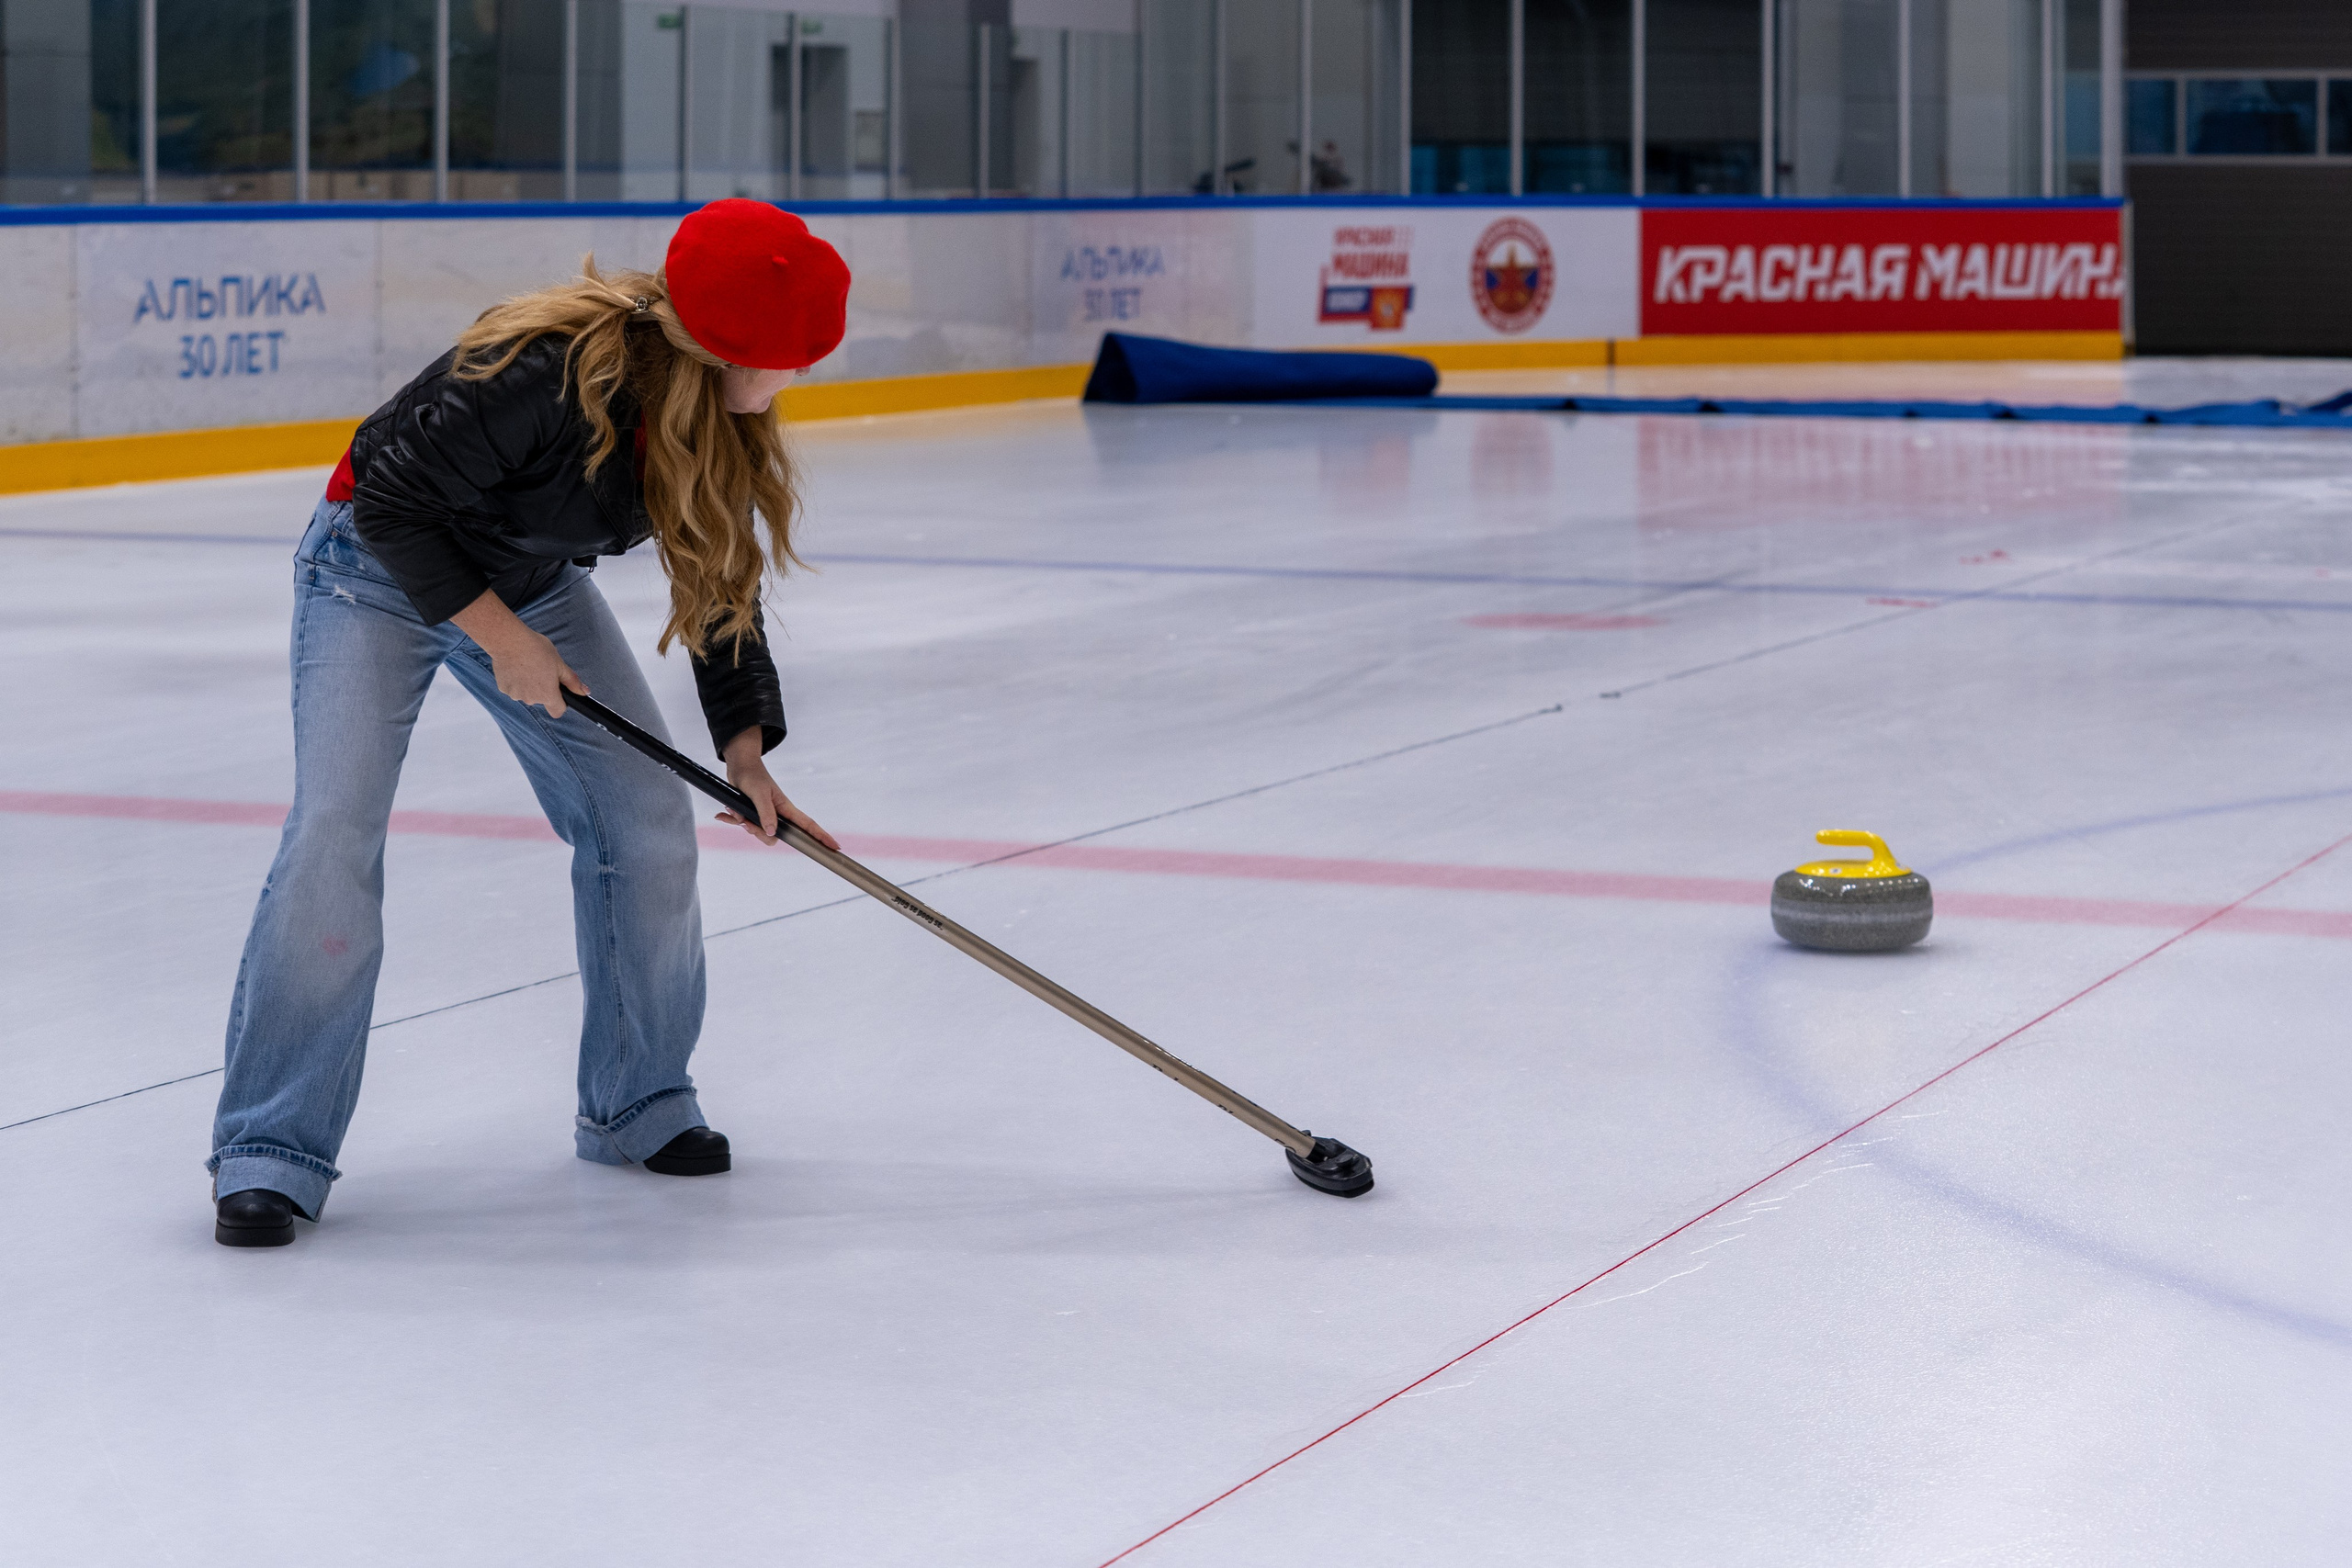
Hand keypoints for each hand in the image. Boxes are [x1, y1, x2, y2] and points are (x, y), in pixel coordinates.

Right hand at [450, 589, 586, 717]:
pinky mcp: (503, 688)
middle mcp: (531, 699)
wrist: (509, 641)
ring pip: (526, 693)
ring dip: (527, 685)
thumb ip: (572, 681)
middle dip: (543, 688)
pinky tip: (516, 667)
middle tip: (541, 669)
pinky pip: (513, 688)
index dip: (560, 703)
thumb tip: (585, 692)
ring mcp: (515, 695)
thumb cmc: (536, 650)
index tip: (558, 692)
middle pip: (541, 700)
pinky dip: (515, 681)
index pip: (557, 711)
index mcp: (548, 695)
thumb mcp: (559, 663)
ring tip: (527, 666)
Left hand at [718, 727, 837, 849]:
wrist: (738, 765)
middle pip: (775, 836)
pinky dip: (732, 820)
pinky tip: (722, 814)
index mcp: (786, 807)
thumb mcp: (758, 794)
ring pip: (758, 832)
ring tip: (733, 809)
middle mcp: (777, 814)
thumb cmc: (752, 776)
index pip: (808, 825)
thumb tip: (772, 832)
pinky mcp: (752, 813)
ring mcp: (765, 815)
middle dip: (758, 833)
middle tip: (745, 822)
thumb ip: (765, 813)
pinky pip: (744, 825)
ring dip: (741, 823)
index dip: (821, 836)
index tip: (834, 847)